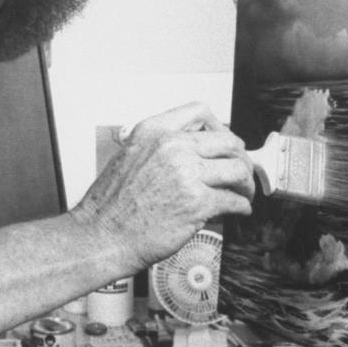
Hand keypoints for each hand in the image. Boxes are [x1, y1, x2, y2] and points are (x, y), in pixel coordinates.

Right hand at [73, 102, 253, 270]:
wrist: (103, 235)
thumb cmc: (111, 205)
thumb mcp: (129, 156)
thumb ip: (159, 147)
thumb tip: (192, 153)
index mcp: (153, 131)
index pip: (200, 111)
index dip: (219, 126)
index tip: (223, 141)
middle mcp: (171, 147)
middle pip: (227, 140)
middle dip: (239, 157)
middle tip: (240, 170)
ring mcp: (186, 174)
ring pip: (237, 169)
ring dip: (245, 183)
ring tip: (242, 192)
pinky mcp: (197, 203)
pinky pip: (234, 200)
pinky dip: (241, 207)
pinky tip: (236, 210)